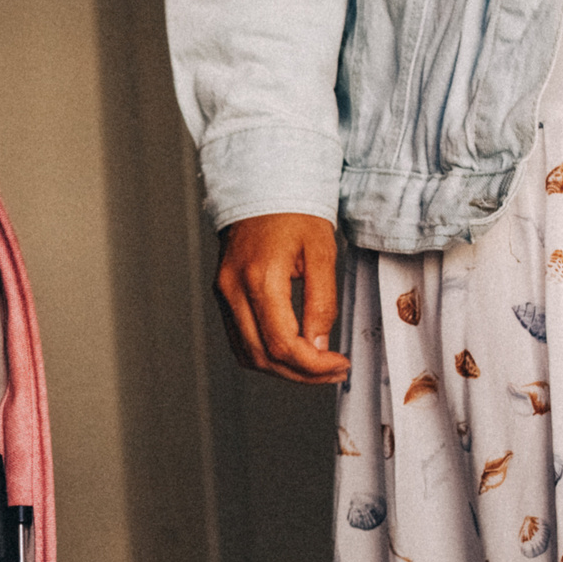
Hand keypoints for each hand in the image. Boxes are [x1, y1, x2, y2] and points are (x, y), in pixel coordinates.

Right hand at [215, 213, 349, 383]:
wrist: (261, 187)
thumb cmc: (294, 213)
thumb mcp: (321, 253)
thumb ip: (322, 301)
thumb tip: (318, 346)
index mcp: (260, 278)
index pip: (282, 343)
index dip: (313, 365)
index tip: (339, 364)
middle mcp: (234, 290)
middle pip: (263, 356)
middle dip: (301, 374)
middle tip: (334, 372)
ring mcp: (224, 295)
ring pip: (248, 355)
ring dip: (283, 370)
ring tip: (316, 368)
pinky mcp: (223, 296)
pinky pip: (239, 341)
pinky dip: (265, 356)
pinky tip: (290, 354)